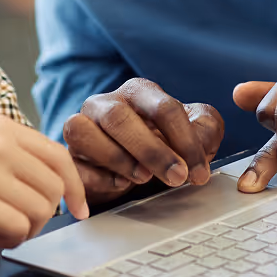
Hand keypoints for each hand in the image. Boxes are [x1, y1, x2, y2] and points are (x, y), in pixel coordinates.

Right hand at [0, 114, 88, 248]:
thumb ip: (7, 154)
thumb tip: (46, 182)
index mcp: (2, 126)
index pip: (58, 156)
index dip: (75, 187)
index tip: (79, 209)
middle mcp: (1, 143)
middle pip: (54, 187)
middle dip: (45, 215)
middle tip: (16, 225)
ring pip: (41, 211)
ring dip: (24, 229)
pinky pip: (19, 227)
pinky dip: (8, 239)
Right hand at [62, 78, 224, 207]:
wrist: (137, 171)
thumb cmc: (166, 146)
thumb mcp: (195, 134)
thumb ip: (206, 129)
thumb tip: (199, 142)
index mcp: (138, 91)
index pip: (162, 107)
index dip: (184, 141)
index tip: (198, 172)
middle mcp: (105, 103)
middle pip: (120, 118)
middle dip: (152, 151)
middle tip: (177, 177)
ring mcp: (81, 126)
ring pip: (84, 132)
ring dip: (118, 159)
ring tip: (144, 178)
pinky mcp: (70, 156)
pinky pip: (73, 163)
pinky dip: (97, 176)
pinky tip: (120, 185)